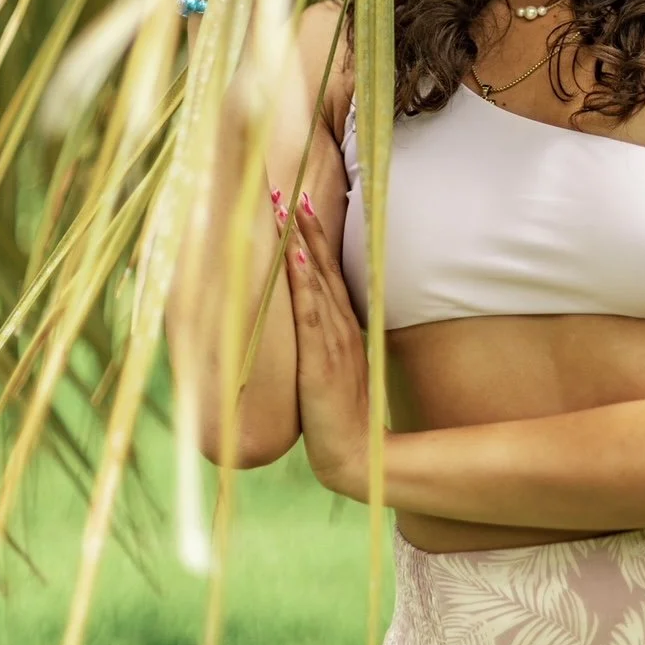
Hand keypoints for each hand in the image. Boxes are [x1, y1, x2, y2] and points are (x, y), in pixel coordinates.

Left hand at [271, 187, 372, 501]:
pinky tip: (297, 256)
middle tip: (291, 189)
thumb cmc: (339, 415)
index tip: (300, 202)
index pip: (327, 271)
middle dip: (307, 227)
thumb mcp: (332, 369)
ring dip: (303, 242)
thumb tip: (304, 319)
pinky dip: (304, 282)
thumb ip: (322, 343)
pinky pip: (310, 313)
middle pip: (323, 266)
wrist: (354, 455)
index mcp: (341, 327)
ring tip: (290, 209)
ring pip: (316, 281)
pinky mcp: (321, 359)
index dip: (314, 237)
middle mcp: (339, 326)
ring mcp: (332, 340)